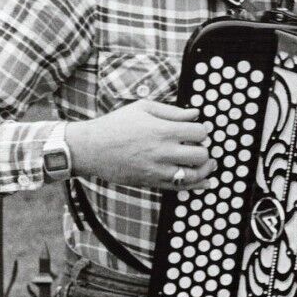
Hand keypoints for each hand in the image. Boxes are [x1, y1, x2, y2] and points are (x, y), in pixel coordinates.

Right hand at [63, 101, 215, 191]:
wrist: (90, 148)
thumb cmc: (115, 124)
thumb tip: (195, 113)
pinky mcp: (151, 182)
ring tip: (207, 163)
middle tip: (198, 146)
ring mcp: (157, 170)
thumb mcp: (142, 108)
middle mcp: (163, 152)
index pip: (199, 133)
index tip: (197, 131)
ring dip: (204, 168)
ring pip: (194, 175)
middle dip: (204, 149)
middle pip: (201, 155)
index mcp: (163, 130)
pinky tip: (205, 182)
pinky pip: (180, 188)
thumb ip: (172, 111)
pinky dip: (196, 185)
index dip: (202, 131)